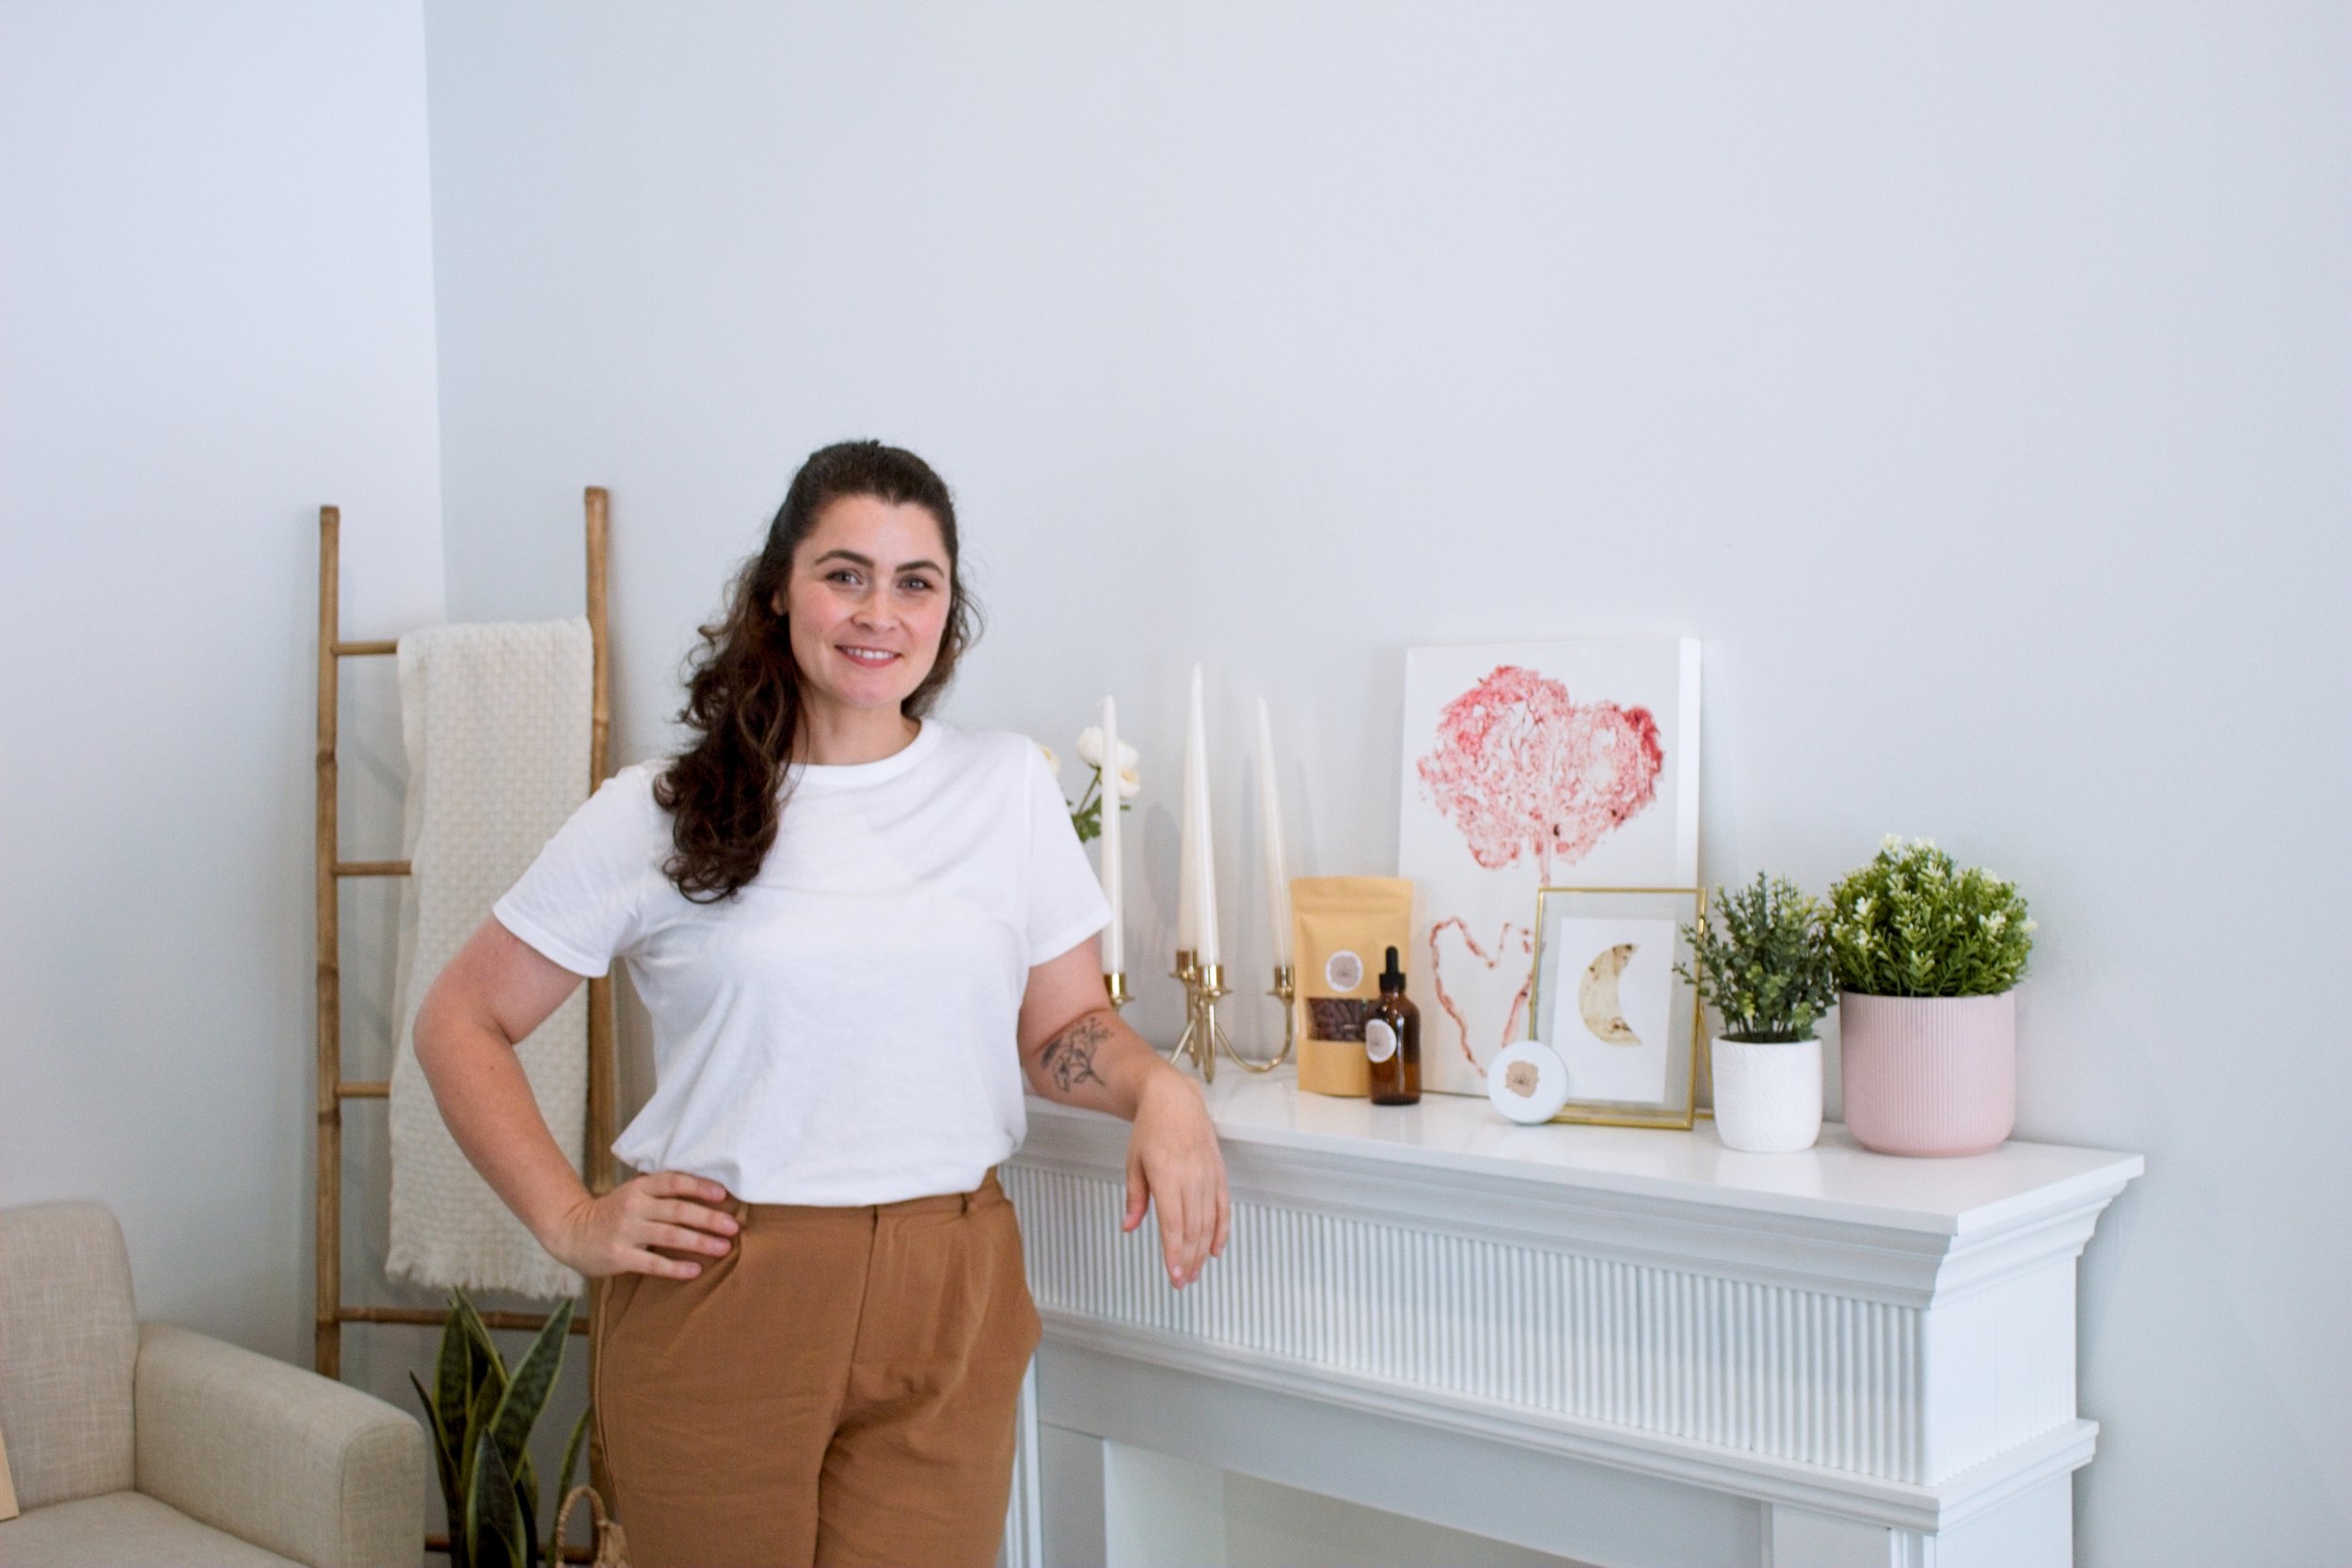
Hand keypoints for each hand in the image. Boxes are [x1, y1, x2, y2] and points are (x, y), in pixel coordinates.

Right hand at [540, 1171, 738, 1279]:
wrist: (571, 1232)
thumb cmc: (613, 1213)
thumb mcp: (634, 1194)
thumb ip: (662, 1193)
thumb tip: (707, 1194)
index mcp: (639, 1188)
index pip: (674, 1182)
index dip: (700, 1187)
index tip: (724, 1195)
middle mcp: (634, 1206)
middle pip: (678, 1210)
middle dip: (709, 1219)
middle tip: (733, 1227)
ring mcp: (626, 1231)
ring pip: (670, 1235)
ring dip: (700, 1242)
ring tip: (723, 1248)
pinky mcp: (620, 1256)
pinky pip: (653, 1262)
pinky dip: (675, 1267)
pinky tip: (694, 1270)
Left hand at [1122, 1067, 1229, 1288]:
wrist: (1175, 1099)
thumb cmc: (1150, 1130)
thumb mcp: (1133, 1162)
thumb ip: (1135, 1197)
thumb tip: (1130, 1227)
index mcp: (1166, 1175)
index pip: (1173, 1224)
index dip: (1174, 1254)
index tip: (1175, 1277)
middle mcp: (1191, 1177)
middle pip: (1193, 1228)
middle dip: (1189, 1259)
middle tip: (1184, 1282)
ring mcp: (1208, 1175)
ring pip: (1209, 1221)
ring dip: (1203, 1250)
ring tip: (1196, 1272)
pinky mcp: (1219, 1173)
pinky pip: (1223, 1207)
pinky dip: (1222, 1230)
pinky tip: (1217, 1250)